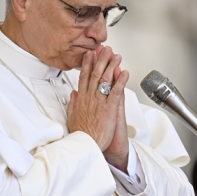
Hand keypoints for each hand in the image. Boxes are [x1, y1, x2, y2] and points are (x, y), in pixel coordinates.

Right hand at [67, 46, 128, 164]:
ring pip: (105, 80)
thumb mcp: (72, 116)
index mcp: (82, 99)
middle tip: (105, 49)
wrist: (85, 146)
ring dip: (111, 66)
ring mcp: (99, 102)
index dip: (87, 64)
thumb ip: (73, 103)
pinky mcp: (109, 109)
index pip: (84, 77)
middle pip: (95, 74)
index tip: (90, 54)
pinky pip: (115, 92)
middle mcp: (90, 98)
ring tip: (116, 56)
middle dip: (100, 60)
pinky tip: (124, 73)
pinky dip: (120, 81)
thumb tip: (73, 93)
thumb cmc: (80, 134)